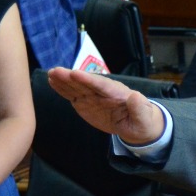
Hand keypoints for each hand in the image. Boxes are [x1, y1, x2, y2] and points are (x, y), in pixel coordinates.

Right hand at [48, 67, 165, 144]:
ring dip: (63, 80)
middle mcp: (103, 91)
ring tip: (51, 73)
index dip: (88, 80)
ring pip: (76, 87)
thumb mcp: (144, 118)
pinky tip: (52, 82)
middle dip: (71, 78)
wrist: (137, 124)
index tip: (75, 73)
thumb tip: (136, 96)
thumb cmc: (143, 120)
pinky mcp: (85, 103)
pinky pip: (72, 95)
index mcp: (117, 93)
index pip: (101, 85)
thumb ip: (139, 108)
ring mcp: (93, 96)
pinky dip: (62, 89)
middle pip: (85, 83)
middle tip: (56, 71)